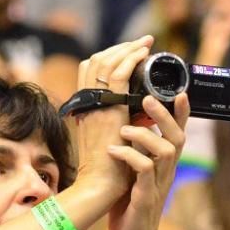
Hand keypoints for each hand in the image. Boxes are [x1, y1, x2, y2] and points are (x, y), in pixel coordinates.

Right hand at [73, 35, 154, 197]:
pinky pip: (119, 74)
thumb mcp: (107, 139)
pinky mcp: (109, 109)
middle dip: (119, 48)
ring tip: (145, 43)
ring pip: (106, 62)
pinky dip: (131, 59)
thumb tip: (135, 110)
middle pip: (96, 61)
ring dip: (128, 49)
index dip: (107, 58)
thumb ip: (115, 122)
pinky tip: (144, 54)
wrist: (99, 186)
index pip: (88, 71)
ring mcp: (95, 104)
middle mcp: (86, 103)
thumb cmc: (107, 170)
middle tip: (140, 43)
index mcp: (85, 109)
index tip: (127, 53)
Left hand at [106, 94, 189, 229]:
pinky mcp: (146, 199)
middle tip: (147, 97)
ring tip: (124, 128)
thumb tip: (122, 130)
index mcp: (163, 168)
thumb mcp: (131, 178)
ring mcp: (157, 186)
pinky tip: (113, 151)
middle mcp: (165, 174)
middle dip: (165, 115)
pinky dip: (130, 157)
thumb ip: (132, 156)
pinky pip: (145, 171)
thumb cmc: (129, 211)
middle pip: (177, 137)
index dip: (181, 114)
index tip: (180, 90)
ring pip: (166, 151)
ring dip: (145, 135)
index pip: (178, 135)